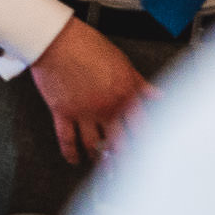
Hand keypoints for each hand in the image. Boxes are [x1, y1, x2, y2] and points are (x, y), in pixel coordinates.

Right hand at [26, 17, 153, 165]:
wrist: (56, 40)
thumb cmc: (88, 45)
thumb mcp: (123, 63)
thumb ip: (141, 84)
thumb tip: (158, 95)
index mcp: (125, 96)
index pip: (142, 129)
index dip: (148, 145)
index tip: (151, 157)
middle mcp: (106, 109)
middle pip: (120, 144)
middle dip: (126, 162)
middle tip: (129, 174)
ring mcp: (84, 113)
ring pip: (94, 145)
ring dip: (100, 160)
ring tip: (104, 169)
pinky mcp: (62, 112)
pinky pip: (66, 138)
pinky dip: (70, 152)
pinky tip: (74, 159)